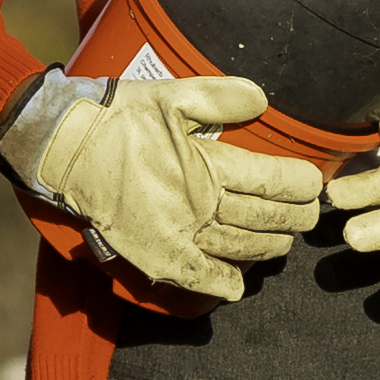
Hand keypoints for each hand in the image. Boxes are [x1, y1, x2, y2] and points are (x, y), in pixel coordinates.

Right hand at [16, 74, 321, 301]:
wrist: (64, 148)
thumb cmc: (118, 118)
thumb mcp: (171, 95)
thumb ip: (221, 97)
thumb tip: (263, 99)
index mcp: (209, 166)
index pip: (273, 181)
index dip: (302, 185)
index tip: (315, 184)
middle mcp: (200, 205)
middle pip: (266, 219)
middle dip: (296, 218)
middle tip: (309, 214)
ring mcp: (181, 235)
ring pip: (242, 248)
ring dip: (270, 248)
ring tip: (283, 241)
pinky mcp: (157, 256)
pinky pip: (200, 277)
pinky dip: (223, 284)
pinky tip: (239, 284)